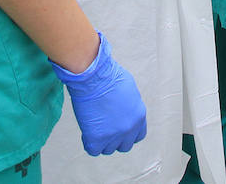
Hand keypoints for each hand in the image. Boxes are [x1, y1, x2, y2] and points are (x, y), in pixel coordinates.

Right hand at [52, 33, 147, 155]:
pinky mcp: (97, 138)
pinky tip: (87, 131)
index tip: (119, 129)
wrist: (93, 76)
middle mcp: (129, 128)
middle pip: (124, 146)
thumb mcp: (129, 90)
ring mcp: (113, 135)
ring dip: (102, 140)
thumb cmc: (108, 76)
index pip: (138, 135)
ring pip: (108, 149)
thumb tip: (124, 110)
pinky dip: (89, 142)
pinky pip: (93, 150)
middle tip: (105, 128)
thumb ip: (130, 105)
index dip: (127, 134)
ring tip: (94, 126)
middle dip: (115, 139)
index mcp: (139, 116)